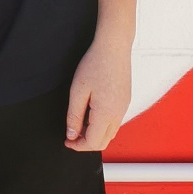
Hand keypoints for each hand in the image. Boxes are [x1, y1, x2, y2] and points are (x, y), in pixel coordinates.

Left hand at [65, 30, 132, 151]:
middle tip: (71, 135)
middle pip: (103, 142)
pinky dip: (102, 125)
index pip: (93, 142)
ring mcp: (124, 108)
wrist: (114, 48)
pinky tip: (91, 114)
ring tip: (79, 123)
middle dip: (86, 143)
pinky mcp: (125, 101)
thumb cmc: (95, 65)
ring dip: (95, 134)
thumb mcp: (77, 91)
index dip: (78, 146)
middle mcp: (118, 114)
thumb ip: (74, 116)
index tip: (67, 141)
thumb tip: (71, 135)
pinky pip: (114, 122)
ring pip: (110, 133)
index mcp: (106, 114)